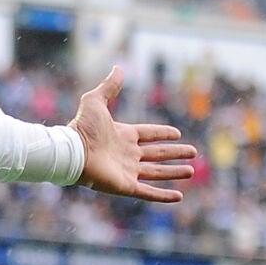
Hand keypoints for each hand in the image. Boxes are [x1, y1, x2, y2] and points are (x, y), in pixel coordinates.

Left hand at [69, 66, 196, 202]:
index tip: (177, 134)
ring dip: (173, 172)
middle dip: (174, 153)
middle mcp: (127, 154)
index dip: (162, 134)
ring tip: (191, 171)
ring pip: (156, 172)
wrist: (72, 152)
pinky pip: (148, 193)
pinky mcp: (126, 186)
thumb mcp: (96, 101)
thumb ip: (109, 86)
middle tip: (193, 152)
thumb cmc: (82, 127)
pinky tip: (179, 196)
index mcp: (123, 135)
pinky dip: (163, 196)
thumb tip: (118, 68)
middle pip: (156, 154)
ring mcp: (127, 171)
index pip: (148, 134)